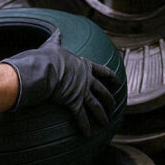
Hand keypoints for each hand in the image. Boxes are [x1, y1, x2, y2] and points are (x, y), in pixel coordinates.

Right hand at [3, 30, 120, 135]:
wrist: (46, 67)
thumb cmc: (49, 57)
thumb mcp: (54, 45)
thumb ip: (57, 39)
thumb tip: (57, 30)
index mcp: (84, 66)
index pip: (102, 71)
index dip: (111, 77)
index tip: (117, 82)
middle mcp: (86, 79)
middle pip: (102, 91)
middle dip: (109, 99)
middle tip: (113, 106)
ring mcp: (82, 91)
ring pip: (96, 105)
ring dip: (101, 115)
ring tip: (105, 123)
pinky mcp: (74, 102)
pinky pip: (81, 116)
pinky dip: (84, 125)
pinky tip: (87, 134)